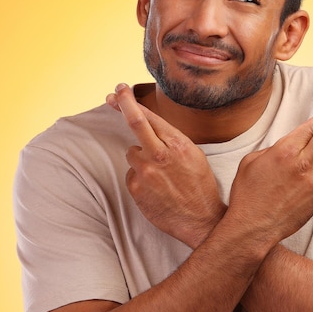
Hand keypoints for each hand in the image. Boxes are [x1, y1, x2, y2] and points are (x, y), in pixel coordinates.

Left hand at [107, 84, 225, 247]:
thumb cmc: (201, 186)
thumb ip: (172, 141)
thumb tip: (151, 127)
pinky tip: (156, 187)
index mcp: (178, 145)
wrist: (201, 221)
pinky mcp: (136, 189)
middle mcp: (159, 156)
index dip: (131, 101)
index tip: (121, 90)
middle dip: (122, 104)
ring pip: (132, 153)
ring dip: (142, 158)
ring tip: (161, 174)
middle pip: (134, 123)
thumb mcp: (194, 155)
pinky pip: (132, 174)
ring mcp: (145, 173)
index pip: (149, 116)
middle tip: (111, 95)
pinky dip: (140, 176)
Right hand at [226, 95, 312, 248]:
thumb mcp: (252, 161)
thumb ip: (276, 147)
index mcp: (285, 151)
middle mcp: (303, 164)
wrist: (252, 229)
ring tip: (286, 177)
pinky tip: (290, 190)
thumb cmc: (247, 193)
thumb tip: (293, 143)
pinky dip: (308, 178)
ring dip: (310, 159)